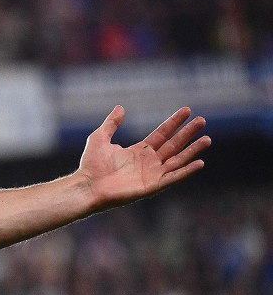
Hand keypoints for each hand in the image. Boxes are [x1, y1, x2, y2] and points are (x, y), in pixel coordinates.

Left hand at [77, 106, 208, 210]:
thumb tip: (121, 107)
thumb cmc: (91, 165)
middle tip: (202, 120)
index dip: (174, 122)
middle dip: (188, 133)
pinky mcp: (152, 186)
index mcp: (139, 151)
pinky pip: (173, 178)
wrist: (87, 186)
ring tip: (207, 139)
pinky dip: (186, 171)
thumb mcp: (100, 138)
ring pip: (177, 160)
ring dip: (192, 150)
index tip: (187, 110)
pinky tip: (200, 162)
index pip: (162, 134)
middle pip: (173, 145)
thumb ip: (111, 123)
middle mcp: (148, 162)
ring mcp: (152, 175)